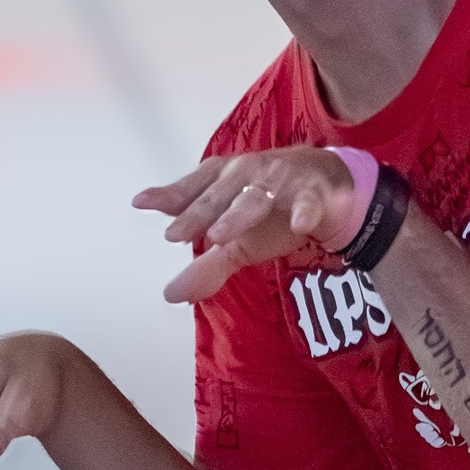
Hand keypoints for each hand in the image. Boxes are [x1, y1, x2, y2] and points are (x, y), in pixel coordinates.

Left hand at [135, 145, 363, 303]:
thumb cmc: (274, 210)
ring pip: (255, 198)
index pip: (193, 189)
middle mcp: (248, 174)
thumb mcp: (238, 239)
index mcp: (225, 179)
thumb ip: (206, 264)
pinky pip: (308, 203)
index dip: (170, 197)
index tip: (141, 203)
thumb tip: (171, 295)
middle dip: (197, 214)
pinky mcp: (313, 194)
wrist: (329, 188)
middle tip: (175, 235)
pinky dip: (304, 212)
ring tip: (219, 236)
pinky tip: (299, 225)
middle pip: (219, 195)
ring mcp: (281, 182)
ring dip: (237, 215)